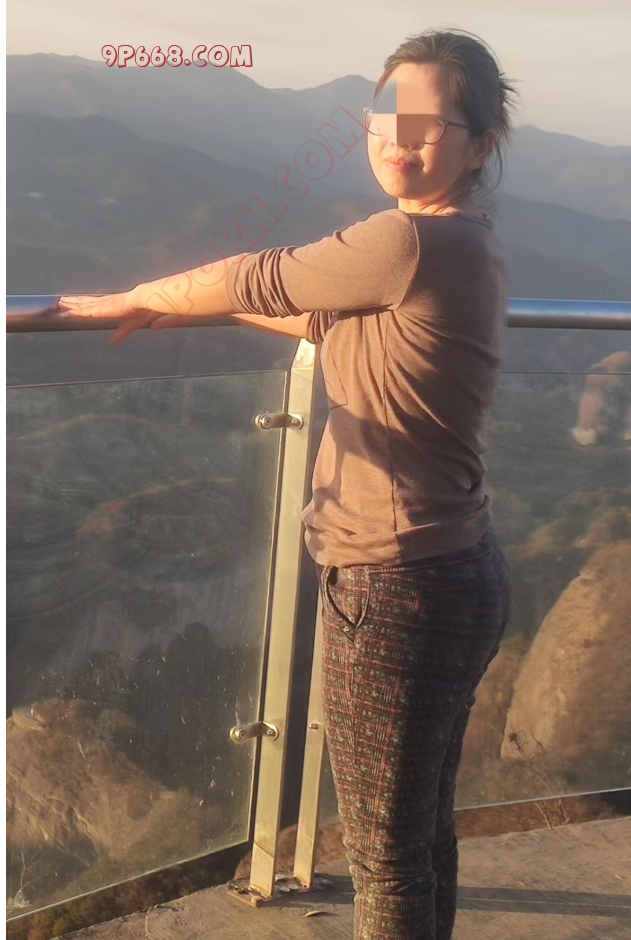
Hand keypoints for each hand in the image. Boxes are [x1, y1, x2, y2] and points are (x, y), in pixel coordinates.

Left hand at [57, 290, 182, 346]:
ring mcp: (102, 304)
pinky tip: (66, 311)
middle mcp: (105, 302)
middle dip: (73, 301)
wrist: (144, 301)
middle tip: (60, 300)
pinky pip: (84, 310)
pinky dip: (74, 311)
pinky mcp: (101, 308)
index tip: (76, 301)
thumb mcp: (130, 326)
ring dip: (70, 304)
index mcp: (112, 304)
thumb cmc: (142, 310)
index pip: (95, 303)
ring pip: (82, 304)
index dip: (85, 302)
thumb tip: (113, 343)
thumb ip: (121, 334)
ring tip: (58, 303)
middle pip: (85, 301)